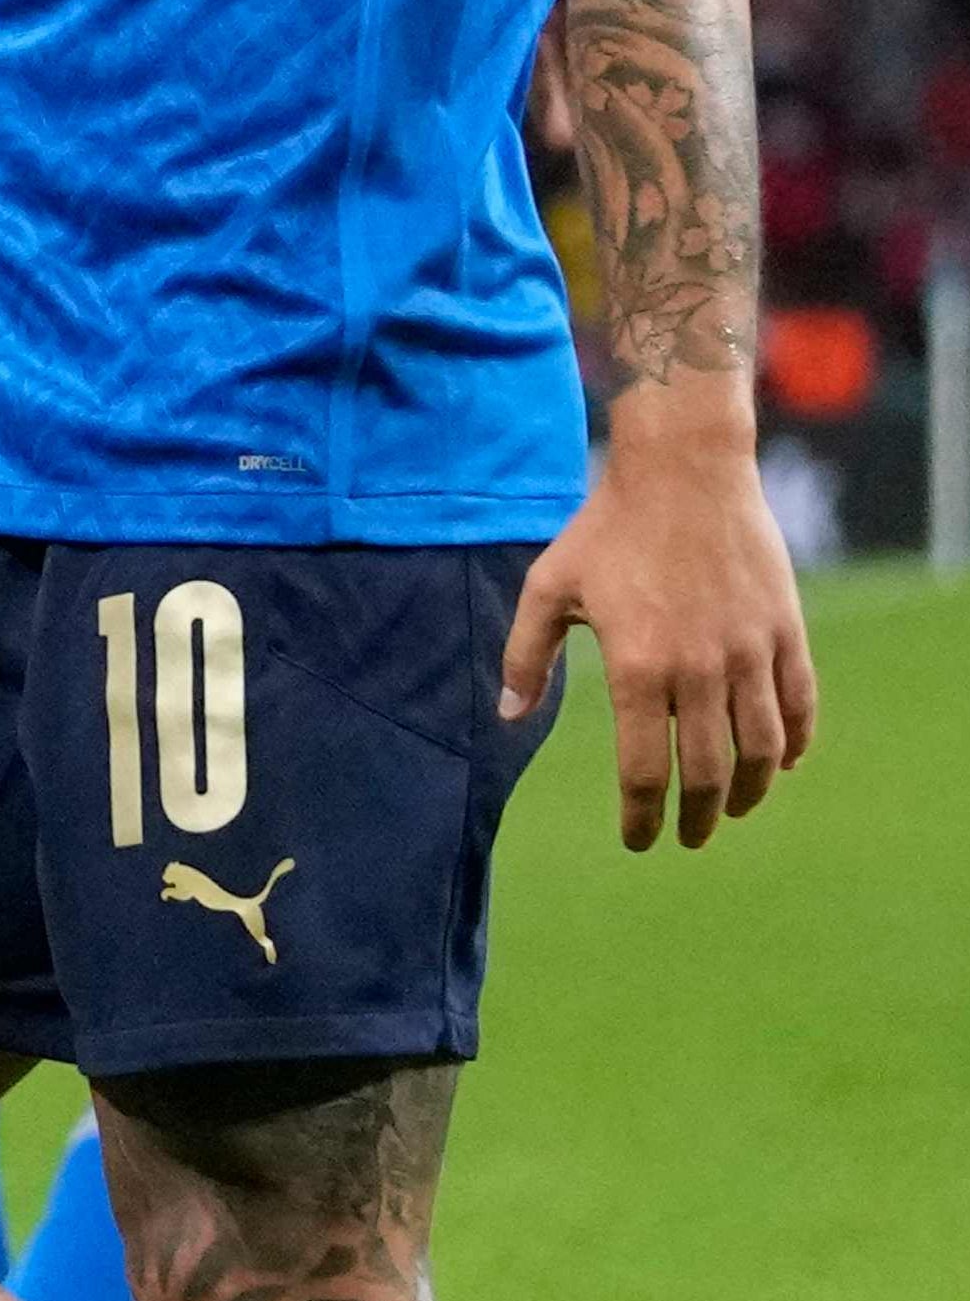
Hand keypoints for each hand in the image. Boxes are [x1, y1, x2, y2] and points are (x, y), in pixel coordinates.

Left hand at [502, 401, 817, 847]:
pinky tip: (780, 763)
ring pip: (763, 750)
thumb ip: (527, 654)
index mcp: (639, 667)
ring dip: (751, 791)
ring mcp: (751, 653)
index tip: (638, 840)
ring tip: (733, 809)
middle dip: (698, 817)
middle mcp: (701, 670)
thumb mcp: (550, 585)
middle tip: (689, 837)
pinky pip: (800, 706)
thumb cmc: (607, 527)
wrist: (684, 469)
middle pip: (709, 773)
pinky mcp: (786, 632)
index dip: (642, 815)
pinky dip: (794, 744)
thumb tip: (511, 715)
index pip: (644, 770)